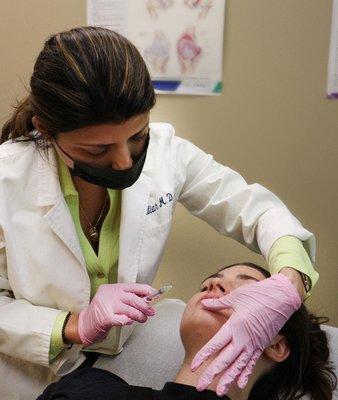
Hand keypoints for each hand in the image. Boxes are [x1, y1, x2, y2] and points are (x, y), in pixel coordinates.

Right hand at [78, 283, 156, 346]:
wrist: (84, 324)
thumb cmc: (102, 312)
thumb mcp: (114, 301)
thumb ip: (128, 299)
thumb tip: (147, 301)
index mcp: (113, 288)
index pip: (133, 286)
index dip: (145, 290)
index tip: (155, 295)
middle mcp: (109, 294)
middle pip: (132, 298)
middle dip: (144, 306)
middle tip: (151, 312)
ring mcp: (106, 305)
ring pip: (129, 309)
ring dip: (139, 315)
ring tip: (143, 319)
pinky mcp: (104, 318)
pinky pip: (121, 319)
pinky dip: (128, 321)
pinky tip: (129, 322)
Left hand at [190, 274, 300, 395]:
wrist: (282, 298)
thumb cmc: (258, 295)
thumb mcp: (236, 297)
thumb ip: (218, 303)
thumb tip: (204, 302)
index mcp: (235, 326)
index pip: (216, 345)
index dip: (204, 356)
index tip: (194, 366)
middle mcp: (244, 339)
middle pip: (225, 360)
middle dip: (212, 373)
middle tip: (200, 385)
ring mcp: (254, 344)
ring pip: (239, 366)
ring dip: (228, 379)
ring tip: (219, 391)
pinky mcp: (261, 345)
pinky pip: (252, 362)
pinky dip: (245, 373)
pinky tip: (239, 383)